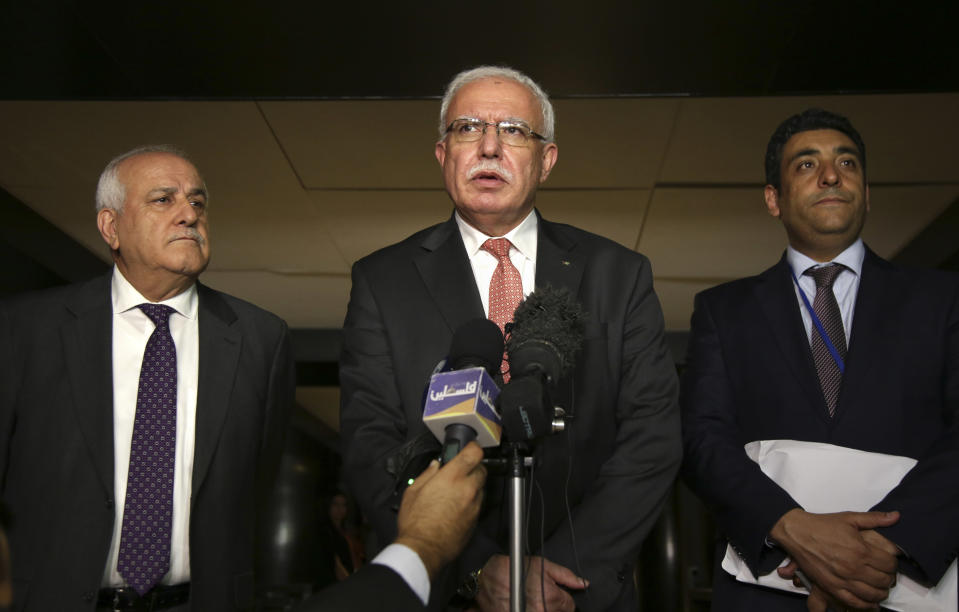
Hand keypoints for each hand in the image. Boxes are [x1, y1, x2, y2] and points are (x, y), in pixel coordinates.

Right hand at [394, 442, 486, 579]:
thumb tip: (436, 466)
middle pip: (482, 470)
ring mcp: (474, 506)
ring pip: (481, 488)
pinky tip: (457, 508)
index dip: (473, 448)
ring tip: (456, 492)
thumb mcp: (413, 491)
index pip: (474, 454)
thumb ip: (427, 474)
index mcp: (452, 477)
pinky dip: (471, 502)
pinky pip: (478, 505)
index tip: (470, 448)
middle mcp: (467, 489)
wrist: (424, 550)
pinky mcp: (475, 521)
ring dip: (473, 486)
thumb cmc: (415, 521)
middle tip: (460, 472)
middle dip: (473, 468)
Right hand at [476, 554, 587, 611]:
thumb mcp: (543, 565)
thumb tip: (583, 584)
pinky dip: (532, 610)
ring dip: (543, 609)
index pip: (570, 606)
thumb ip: (565, 575)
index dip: (563, 598)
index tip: (554, 592)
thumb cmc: (514, 569)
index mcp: (553, 598)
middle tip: (539, 594)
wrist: (487, 581)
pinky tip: (526, 604)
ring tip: (531, 599)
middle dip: (553, 605)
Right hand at [770, 509, 898, 608]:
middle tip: (886, 573)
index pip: (890, 564)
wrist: (797, 532)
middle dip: (889, 577)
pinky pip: (854, 602)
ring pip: (872, 594)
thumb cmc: (822, 525)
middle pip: (884, 580)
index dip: (893, 563)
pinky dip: (866, 604)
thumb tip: (896, 516)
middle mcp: (853, 567)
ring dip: (881, 592)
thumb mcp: (850, 518)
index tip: (890, 561)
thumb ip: (875, 519)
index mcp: (861, 550)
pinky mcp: (831, 587)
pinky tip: (870, 601)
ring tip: (881, 587)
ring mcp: (842, 579)